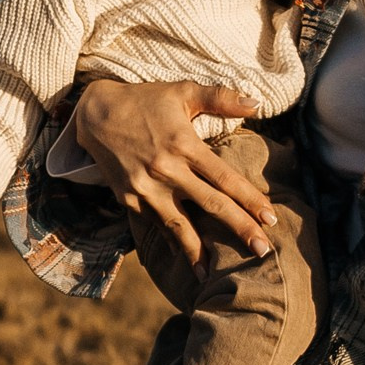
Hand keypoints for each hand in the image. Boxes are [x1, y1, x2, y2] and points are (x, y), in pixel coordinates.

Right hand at [69, 80, 275, 268]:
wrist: (94, 113)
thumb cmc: (144, 100)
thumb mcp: (182, 91)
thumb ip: (221, 97)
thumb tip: (256, 103)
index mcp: (184, 145)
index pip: (225, 178)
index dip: (250, 199)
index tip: (270, 218)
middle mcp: (166, 170)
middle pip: (211, 205)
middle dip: (239, 229)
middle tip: (263, 251)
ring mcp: (145, 189)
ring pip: (180, 226)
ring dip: (199, 251)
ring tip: (216, 274)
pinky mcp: (128, 199)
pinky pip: (156, 225)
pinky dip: (172, 243)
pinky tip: (186, 260)